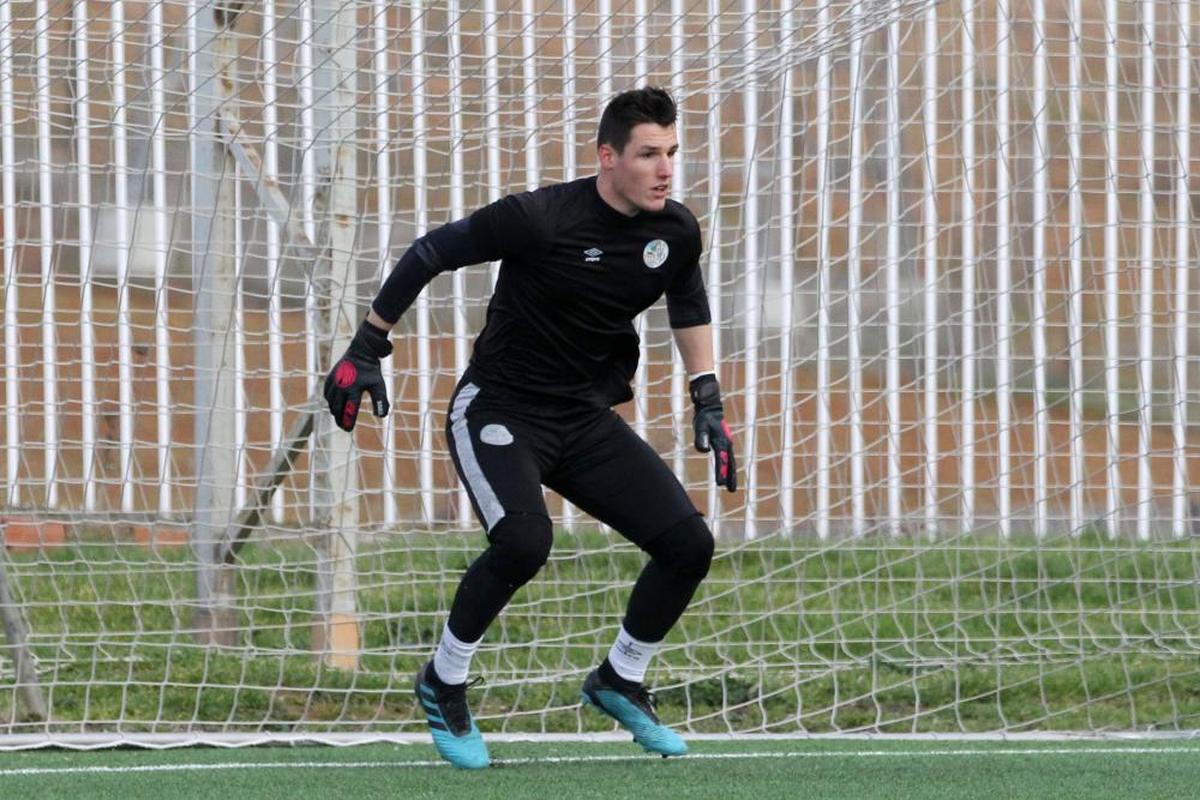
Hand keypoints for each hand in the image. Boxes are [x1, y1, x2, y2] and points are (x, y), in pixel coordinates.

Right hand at [323, 319, 392, 431]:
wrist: (361, 352)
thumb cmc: (371, 370)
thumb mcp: (379, 385)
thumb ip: (380, 401)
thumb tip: (382, 416)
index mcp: (353, 389)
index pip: (349, 410)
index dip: (348, 422)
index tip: (349, 429)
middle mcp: (341, 386)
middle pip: (337, 409)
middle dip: (340, 419)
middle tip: (345, 427)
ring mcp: (333, 382)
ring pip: (330, 402)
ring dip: (335, 411)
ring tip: (341, 417)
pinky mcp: (329, 378)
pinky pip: (326, 394)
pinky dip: (330, 401)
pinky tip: (335, 405)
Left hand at [690, 374, 736, 491]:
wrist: (710, 405)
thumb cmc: (704, 415)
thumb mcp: (700, 426)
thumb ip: (701, 437)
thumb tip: (704, 451)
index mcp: (722, 441)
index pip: (722, 460)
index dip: (721, 473)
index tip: (720, 485)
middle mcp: (726, 443)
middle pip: (730, 463)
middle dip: (730, 476)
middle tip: (731, 490)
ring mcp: (726, 442)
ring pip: (730, 461)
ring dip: (730, 473)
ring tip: (730, 486)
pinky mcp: (723, 441)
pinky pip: (726, 456)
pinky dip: (727, 465)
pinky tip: (726, 471)